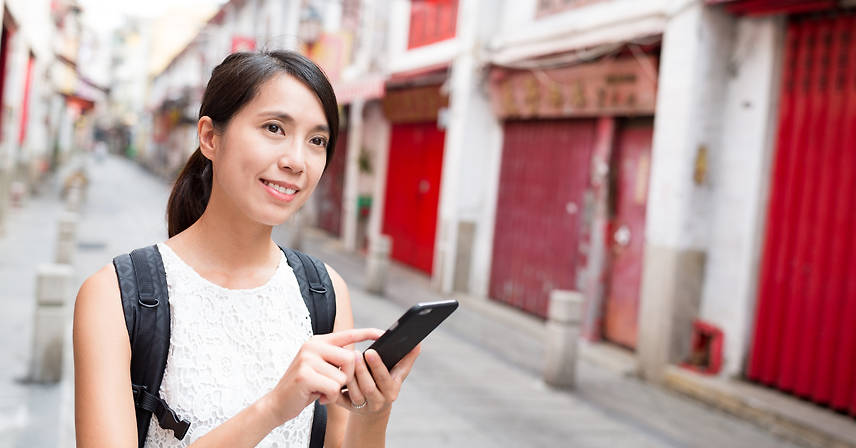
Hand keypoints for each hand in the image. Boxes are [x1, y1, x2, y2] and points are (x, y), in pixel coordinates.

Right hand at [264, 328, 384, 425]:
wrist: (278, 403)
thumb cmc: (304, 386)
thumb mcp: (320, 367)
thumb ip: (336, 359)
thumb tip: (360, 357)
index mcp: (318, 341)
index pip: (348, 333)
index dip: (368, 333)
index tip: (383, 333)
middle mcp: (312, 346)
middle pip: (350, 358)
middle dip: (348, 377)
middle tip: (335, 385)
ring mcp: (307, 359)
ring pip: (342, 376)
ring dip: (336, 389)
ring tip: (322, 390)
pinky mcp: (305, 375)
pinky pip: (334, 388)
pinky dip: (330, 397)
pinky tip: (318, 396)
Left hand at [340, 343, 420, 415]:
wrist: (374, 409)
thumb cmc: (387, 383)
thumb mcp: (398, 373)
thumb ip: (408, 357)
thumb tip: (418, 342)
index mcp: (391, 391)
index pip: (384, 378)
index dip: (377, 366)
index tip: (371, 352)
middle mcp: (379, 401)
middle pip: (368, 387)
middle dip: (361, 370)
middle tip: (355, 353)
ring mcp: (364, 407)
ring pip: (354, 393)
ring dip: (349, 378)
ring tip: (344, 361)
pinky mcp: (349, 408)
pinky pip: (340, 401)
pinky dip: (335, 390)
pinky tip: (333, 377)